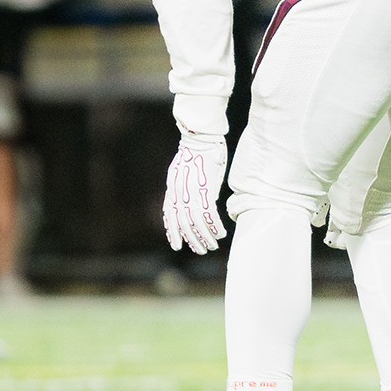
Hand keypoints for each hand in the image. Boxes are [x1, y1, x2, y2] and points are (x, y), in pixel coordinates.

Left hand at [163, 137, 228, 254]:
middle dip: (192, 240)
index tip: (176, 246)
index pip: (169, 216)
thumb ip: (184, 188)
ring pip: (197, 223)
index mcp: (172, 190)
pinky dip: (215, 226)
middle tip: (200, 251)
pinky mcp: (205, 190)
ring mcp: (192, 193)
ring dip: (205, 237)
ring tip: (212, 246)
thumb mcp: (182, 172)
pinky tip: (221, 233)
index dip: (172, 232)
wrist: (200, 139)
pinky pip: (210, 215)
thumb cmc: (196, 152)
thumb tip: (197, 201)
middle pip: (183, 224)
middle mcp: (179, 194)